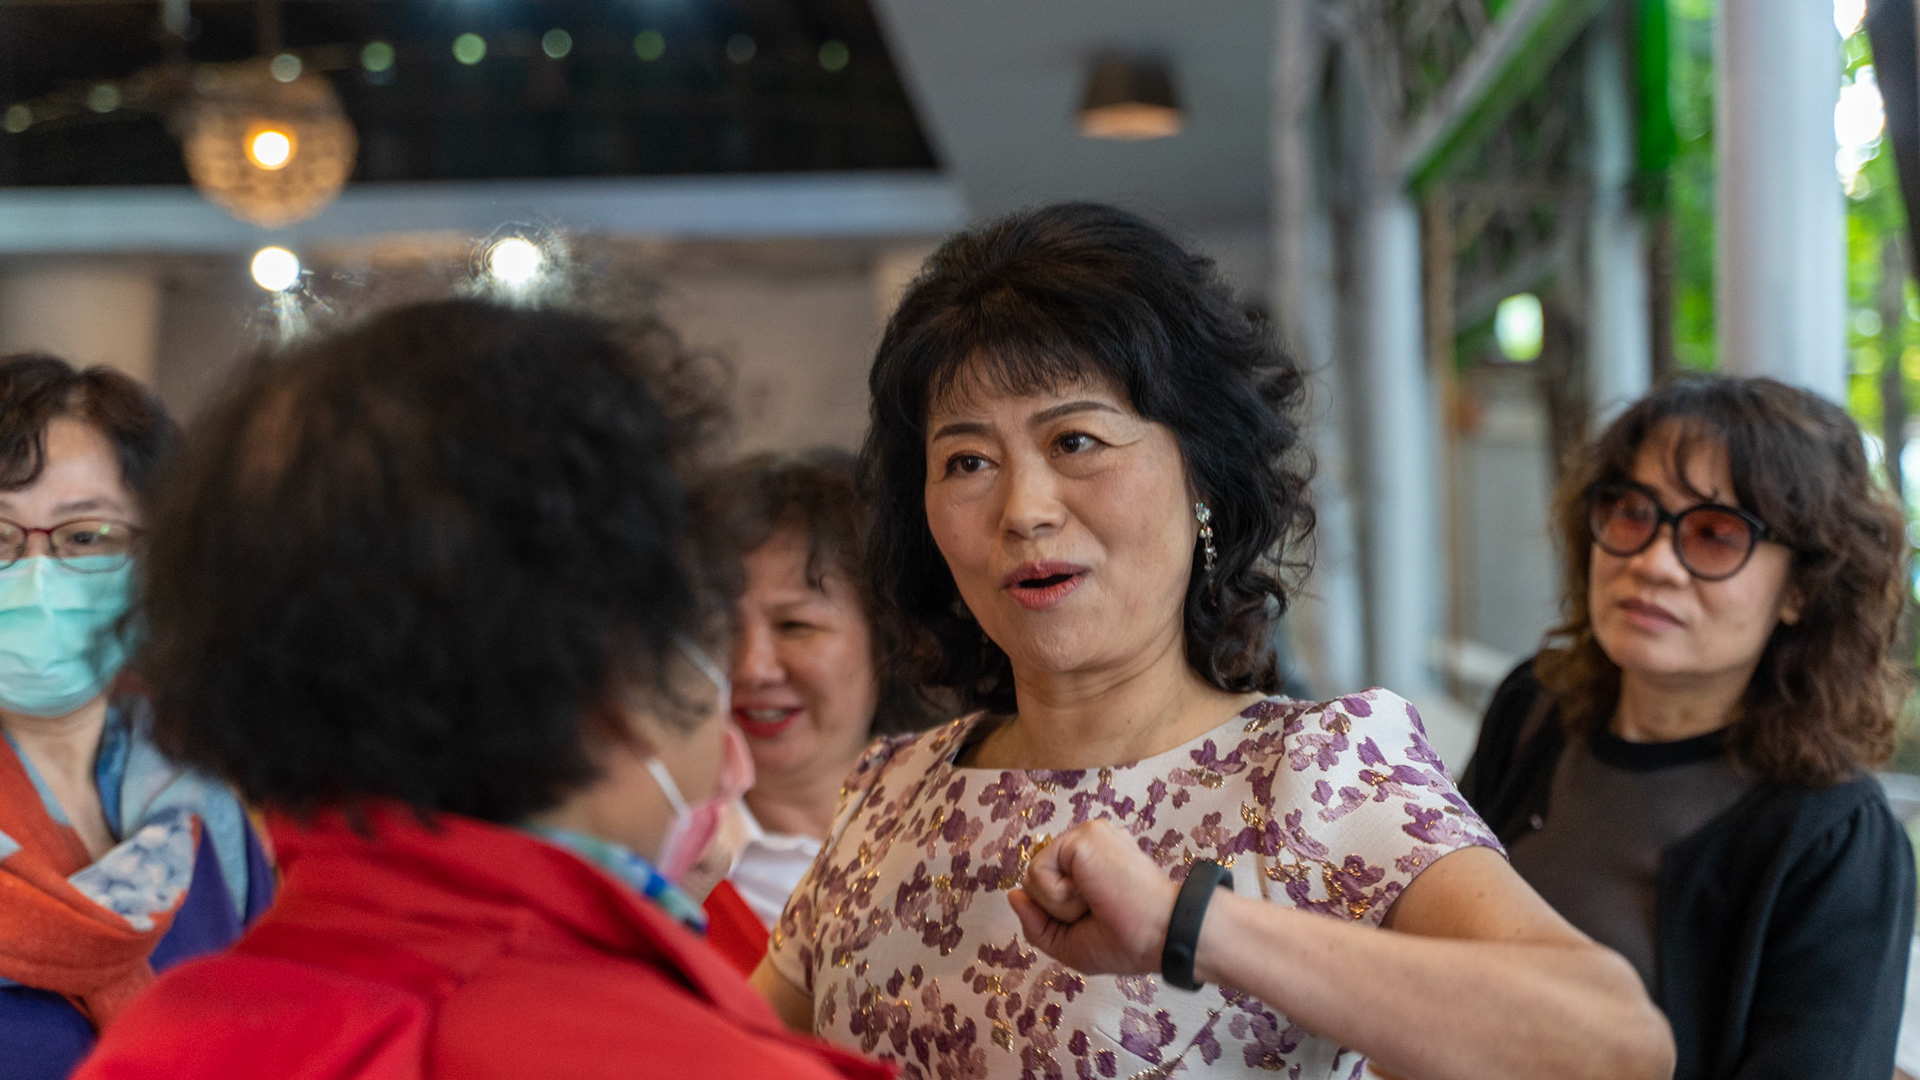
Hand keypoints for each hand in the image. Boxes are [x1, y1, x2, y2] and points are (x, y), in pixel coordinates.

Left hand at [1008, 819, 1179, 975]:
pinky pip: (1039, 873)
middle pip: (1036, 881)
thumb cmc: (1127, 941)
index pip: (1046, 886)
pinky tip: (1093, 892)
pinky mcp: (1082, 836)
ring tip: (1098, 902)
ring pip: (1034, 878)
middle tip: (1098, 913)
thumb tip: (1013, 895)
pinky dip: (1059, 896)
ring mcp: (1085, 835)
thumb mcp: (1070, 943)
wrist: (1161, 935)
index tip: (1099, 919)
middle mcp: (1088, 844)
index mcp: (1091, 864)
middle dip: (1056, 911)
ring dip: (1060, 906)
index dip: (1058, 914)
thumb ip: (1037, 923)